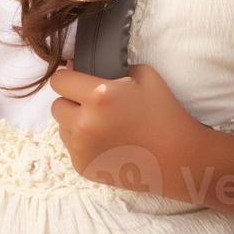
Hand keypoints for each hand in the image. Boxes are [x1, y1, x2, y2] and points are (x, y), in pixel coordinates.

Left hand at [48, 64, 196, 194]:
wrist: (177, 157)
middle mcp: (84, 123)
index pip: (59, 81)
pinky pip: (71, 148)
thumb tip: (81, 67)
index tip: (78, 80)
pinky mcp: (83, 166)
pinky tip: (107, 142)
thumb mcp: (144, 74)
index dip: (69, 77)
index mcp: (98, 96)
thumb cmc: (163, 113)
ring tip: (102, 124)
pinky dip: (83, 143)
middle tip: (93, 104)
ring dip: (75, 123)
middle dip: (71, 101)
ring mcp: (81, 148)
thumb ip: (111, 67)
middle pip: (57, 105)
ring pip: (62, 128)